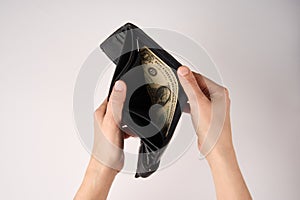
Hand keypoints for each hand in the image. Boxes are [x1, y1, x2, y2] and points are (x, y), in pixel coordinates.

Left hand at [75, 80, 128, 199]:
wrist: (107, 166)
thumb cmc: (105, 148)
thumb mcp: (112, 121)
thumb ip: (116, 103)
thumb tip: (119, 85)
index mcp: (101, 112)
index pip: (112, 95)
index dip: (121, 90)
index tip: (130, 86)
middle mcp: (105, 118)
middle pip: (120, 105)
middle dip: (129, 106)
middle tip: (136, 106)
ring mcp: (111, 126)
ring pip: (124, 116)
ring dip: (131, 119)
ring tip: (134, 123)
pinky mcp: (117, 134)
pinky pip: (127, 127)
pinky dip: (132, 129)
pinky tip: (134, 133)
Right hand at [177, 66, 251, 199]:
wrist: (215, 148)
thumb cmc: (213, 129)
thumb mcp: (198, 103)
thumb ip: (190, 85)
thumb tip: (184, 70)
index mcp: (220, 92)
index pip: (200, 77)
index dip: (187, 76)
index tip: (177, 75)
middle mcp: (218, 98)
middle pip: (198, 86)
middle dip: (187, 87)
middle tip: (178, 89)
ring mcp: (214, 107)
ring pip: (197, 96)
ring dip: (189, 97)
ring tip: (182, 101)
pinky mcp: (208, 115)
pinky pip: (197, 105)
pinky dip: (190, 106)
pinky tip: (186, 109)